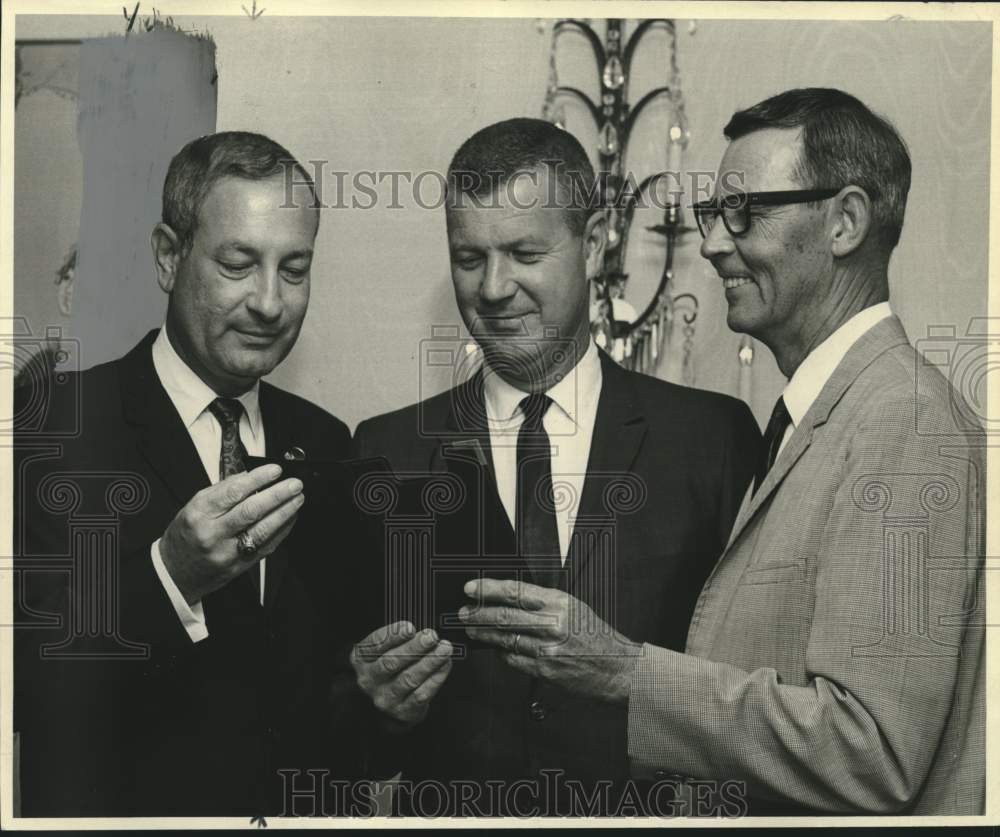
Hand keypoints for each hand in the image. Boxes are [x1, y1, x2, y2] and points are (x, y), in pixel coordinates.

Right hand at [160, 463, 302, 604]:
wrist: (175, 573)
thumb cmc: (186, 535)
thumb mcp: (194, 506)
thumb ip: (222, 491)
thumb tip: (251, 476)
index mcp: (199, 513)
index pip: (233, 492)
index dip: (258, 479)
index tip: (275, 470)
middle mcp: (212, 533)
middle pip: (251, 511)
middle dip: (277, 495)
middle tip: (295, 484)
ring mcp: (227, 552)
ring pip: (262, 530)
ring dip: (285, 513)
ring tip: (298, 499)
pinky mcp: (239, 566)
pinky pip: (266, 546)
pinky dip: (282, 530)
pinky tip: (290, 518)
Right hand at [350, 621, 452, 730]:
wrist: (391, 699)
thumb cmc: (392, 663)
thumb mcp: (387, 647)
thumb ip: (399, 636)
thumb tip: (422, 632)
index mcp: (362, 659)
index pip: (375, 645)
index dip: (393, 636)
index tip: (410, 627)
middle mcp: (369, 679)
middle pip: (391, 662)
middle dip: (414, 648)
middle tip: (431, 636)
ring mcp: (384, 698)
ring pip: (408, 679)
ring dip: (429, 662)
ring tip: (444, 649)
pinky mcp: (402, 710)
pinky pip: (421, 694)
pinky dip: (436, 678)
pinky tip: (445, 665)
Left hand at [459, 578, 642, 705]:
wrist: (616, 667)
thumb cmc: (595, 635)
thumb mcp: (572, 607)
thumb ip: (542, 602)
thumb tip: (509, 598)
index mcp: (559, 603)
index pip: (515, 592)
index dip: (489, 589)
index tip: (471, 588)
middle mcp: (552, 624)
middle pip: (504, 616)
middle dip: (478, 613)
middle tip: (462, 612)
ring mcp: (547, 648)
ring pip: (505, 638)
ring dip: (484, 633)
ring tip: (472, 628)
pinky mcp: (545, 669)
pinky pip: (514, 659)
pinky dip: (502, 652)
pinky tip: (497, 648)